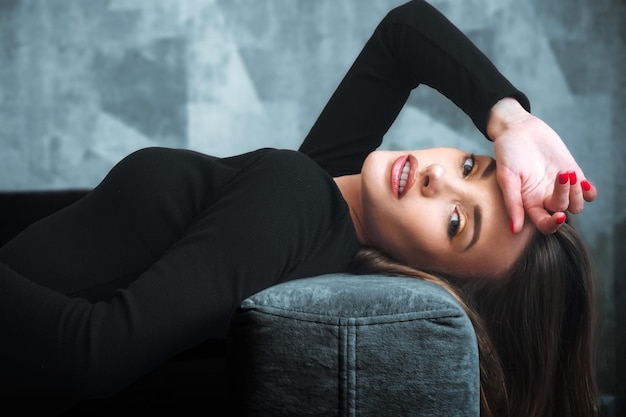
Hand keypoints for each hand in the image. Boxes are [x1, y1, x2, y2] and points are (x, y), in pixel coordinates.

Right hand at [487, 98, 596, 233]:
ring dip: (577, 193)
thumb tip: (515, 230)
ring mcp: (559, 186)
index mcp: (528, 202)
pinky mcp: (572, 173)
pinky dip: (588, 191)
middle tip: (561, 175)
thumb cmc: (508, 152)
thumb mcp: (507, 177)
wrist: (519, 129)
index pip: (544, 224)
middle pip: (562, 211)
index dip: (553, 224)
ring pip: (576, 204)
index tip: (559, 216)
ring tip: (568, 173)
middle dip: (565, 196)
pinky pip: (586, 190)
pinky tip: (583, 183)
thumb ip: (513, 202)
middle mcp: (545, 198)